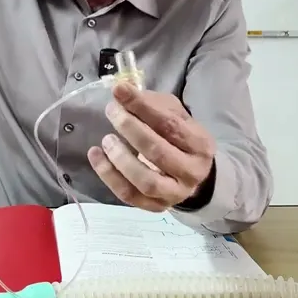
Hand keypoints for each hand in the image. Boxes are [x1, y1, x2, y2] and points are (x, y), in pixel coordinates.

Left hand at [87, 81, 216, 211]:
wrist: (191, 174)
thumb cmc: (179, 139)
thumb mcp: (175, 115)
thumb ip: (153, 104)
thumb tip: (123, 92)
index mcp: (200, 144)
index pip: (170, 124)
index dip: (142, 107)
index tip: (119, 90)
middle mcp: (191, 172)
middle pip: (157, 152)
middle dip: (130, 128)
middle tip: (112, 111)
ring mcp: (175, 193)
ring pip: (145, 180)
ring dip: (120, 158)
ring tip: (107, 139)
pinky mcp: (156, 206)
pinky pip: (129, 195)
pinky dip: (108, 176)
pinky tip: (96, 156)